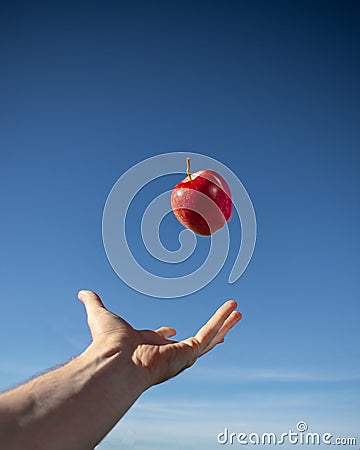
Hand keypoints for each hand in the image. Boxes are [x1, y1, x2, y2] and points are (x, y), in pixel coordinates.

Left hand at [78, 290, 241, 387]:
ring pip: (209, 337)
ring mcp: (180, 354)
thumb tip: (82, 293)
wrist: (114, 360)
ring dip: (224, 324)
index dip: (165, 334)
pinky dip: (222, 319)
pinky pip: (210, 332)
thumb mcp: (100, 315)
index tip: (170, 329)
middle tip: (222, 322)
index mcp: (147, 346)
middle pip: (194, 341)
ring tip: (238, 312)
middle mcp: (166, 353)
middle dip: (209, 331)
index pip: (161, 340)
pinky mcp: (189, 352)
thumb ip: (93, 303)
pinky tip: (233, 308)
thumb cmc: (106, 343)